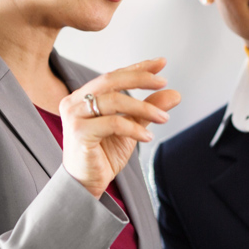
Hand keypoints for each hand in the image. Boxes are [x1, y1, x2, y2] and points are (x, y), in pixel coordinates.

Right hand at [60, 58, 180, 197]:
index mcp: (83, 96)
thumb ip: (148, 109)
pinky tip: (147, 137)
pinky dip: (134, 128)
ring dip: (143, 107)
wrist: (86, 184)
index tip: (160, 63)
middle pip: (111, 79)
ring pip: (114, 101)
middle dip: (140, 78)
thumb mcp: (132, 128)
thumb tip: (174, 93)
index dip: (137, 68)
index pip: (114, 75)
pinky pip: (113, 123)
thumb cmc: (103, 155)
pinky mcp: (79, 132)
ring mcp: (74, 116)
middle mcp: (75, 101)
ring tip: (163, 118)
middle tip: (163, 82)